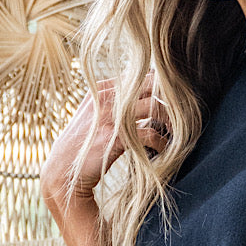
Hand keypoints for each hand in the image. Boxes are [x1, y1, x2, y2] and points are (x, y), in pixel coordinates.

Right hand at [40, 71, 168, 221]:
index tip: (174, 100)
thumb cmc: (84, 144)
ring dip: (171, 120)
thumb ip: (116, 104)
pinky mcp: (116, 137)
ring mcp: (111, 116)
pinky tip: (162, 149)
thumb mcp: (96, 115)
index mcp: (103, 88)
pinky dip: (161, 142)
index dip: (161, 86)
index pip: (141, 75)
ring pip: (155, 105)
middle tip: (181, 113)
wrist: (63, 171)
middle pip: (152, 84)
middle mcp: (107, 97)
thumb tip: (147, 98)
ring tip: (175, 132)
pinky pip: (150, 133)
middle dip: (170, 98)